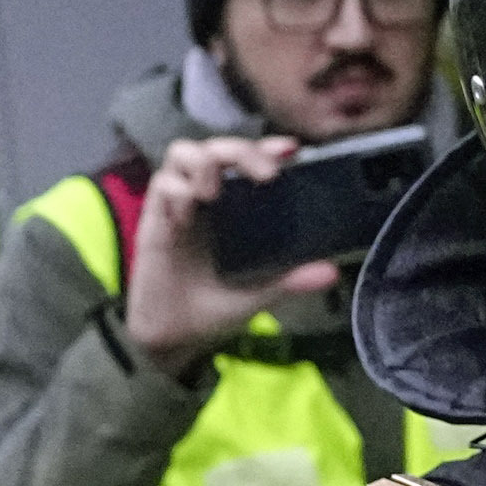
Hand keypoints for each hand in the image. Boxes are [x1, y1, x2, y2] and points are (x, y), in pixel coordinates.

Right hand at [121, 135, 313, 367]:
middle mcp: (206, 197)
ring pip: (182, 153)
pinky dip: (177, 191)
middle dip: (239, 149)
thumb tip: (332, 272)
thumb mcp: (261, 292)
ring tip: (213, 190)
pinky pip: (162, 185)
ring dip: (202, 161)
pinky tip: (187, 215)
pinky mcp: (154, 220)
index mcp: (235, 205)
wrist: (177, 338)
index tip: (290, 150)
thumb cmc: (217, 307)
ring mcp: (179, 205)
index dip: (266, 147)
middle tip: (263, 173)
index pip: (248, 159)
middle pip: (217, 147)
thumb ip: (292, 280)